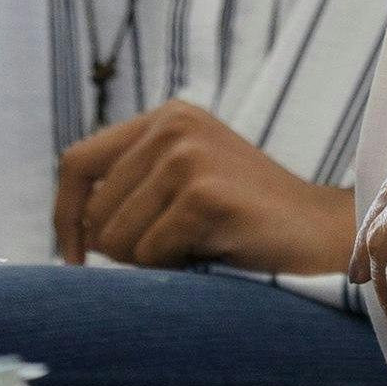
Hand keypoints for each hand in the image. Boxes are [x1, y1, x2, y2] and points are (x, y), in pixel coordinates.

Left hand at [53, 101, 355, 274]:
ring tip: (199, 245)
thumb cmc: (246, 223)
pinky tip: (215, 251)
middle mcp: (173, 125)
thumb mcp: (183, 185)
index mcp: (165, 118)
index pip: (76, 163)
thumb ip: (131, 189)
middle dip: (123, 249)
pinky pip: (151, 254)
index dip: (64, 215)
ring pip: (117, 238)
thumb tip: (72, 230)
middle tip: (177, 250)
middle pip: (95, 211)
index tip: (72, 258)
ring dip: (151, 260)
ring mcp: (190, 156)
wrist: (321, 237)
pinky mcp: (204, 194)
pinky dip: (176, 267)